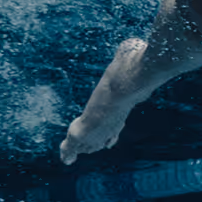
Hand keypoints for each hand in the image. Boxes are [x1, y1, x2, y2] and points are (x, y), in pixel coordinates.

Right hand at [60, 37, 151, 164]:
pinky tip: (66, 159)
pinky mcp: (83, 133)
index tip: (110, 139)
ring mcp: (99, 130)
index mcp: (125, 104)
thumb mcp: (132, 55)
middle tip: (87, 150)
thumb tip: (135, 42)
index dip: (112, 131)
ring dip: (78, 149)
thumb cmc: (135, 66)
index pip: (117, 122)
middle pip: (103, 138)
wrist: (129, 81)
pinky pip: (72, 145)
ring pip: (87, 144)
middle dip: (94, 144)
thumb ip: (131, 51)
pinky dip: (68, 152)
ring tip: (71, 156)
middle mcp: (115, 121)